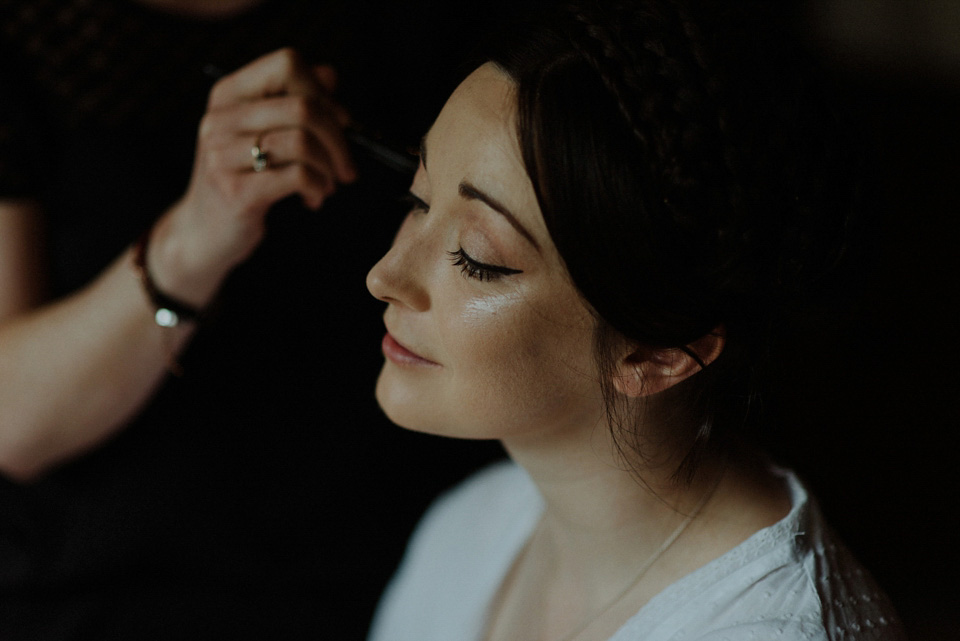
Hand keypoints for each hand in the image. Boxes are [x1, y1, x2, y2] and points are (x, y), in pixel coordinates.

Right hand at [149, 48, 355, 305]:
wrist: (203, 233)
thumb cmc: (243, 178)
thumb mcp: (263, 133)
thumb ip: (294, 100)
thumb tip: (330, 75)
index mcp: (229, 94)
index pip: (287, 64)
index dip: (323, 91)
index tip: (339, 121)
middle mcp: (220, 119)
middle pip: (303, 106)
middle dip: (338, 138)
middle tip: (346, 165)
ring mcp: (222, 155)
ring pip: (301, 142)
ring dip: (329, 167)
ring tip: (328, 184)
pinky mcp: (235, 192)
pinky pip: (297, 176)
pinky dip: (318, 187)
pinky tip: (314, 198)